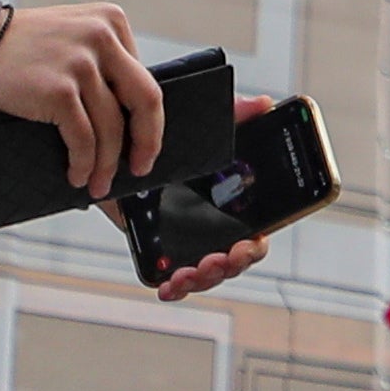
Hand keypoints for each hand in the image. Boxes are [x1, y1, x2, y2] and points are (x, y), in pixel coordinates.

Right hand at [0, 1, 159, 199]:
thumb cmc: (23, 49)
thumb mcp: (73, 36)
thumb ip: (103, 62)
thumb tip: (129, 122)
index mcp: (112, 21)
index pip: (144, 78)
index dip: (148, 119)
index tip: (144, 143)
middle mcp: (102, 37)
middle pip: (145, 100)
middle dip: (147, 142)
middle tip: (140, 167)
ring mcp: (81, 64)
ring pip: (112, 127)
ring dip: (107, 164)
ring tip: (99, 183)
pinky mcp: (59, 90)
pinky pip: (83, 139)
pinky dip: (85, 163)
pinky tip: (78, 174)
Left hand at [155, 92, 275, 303]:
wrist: (127, 147)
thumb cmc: (174, 136)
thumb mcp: (205, 124)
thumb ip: (234, 114)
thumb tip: (262, 104)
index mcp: (233, 203)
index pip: (255, 232)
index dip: (254, 244)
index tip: (247, 244)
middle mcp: (214, 226)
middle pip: (232, 260)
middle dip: (227, 266)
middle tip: (217, 259)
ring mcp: (188, 240)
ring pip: (205, 273)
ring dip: (201, 278)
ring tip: (188, 273)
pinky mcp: (161, 248)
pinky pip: (171, 277)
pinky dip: (173, 286)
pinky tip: (167, 285)